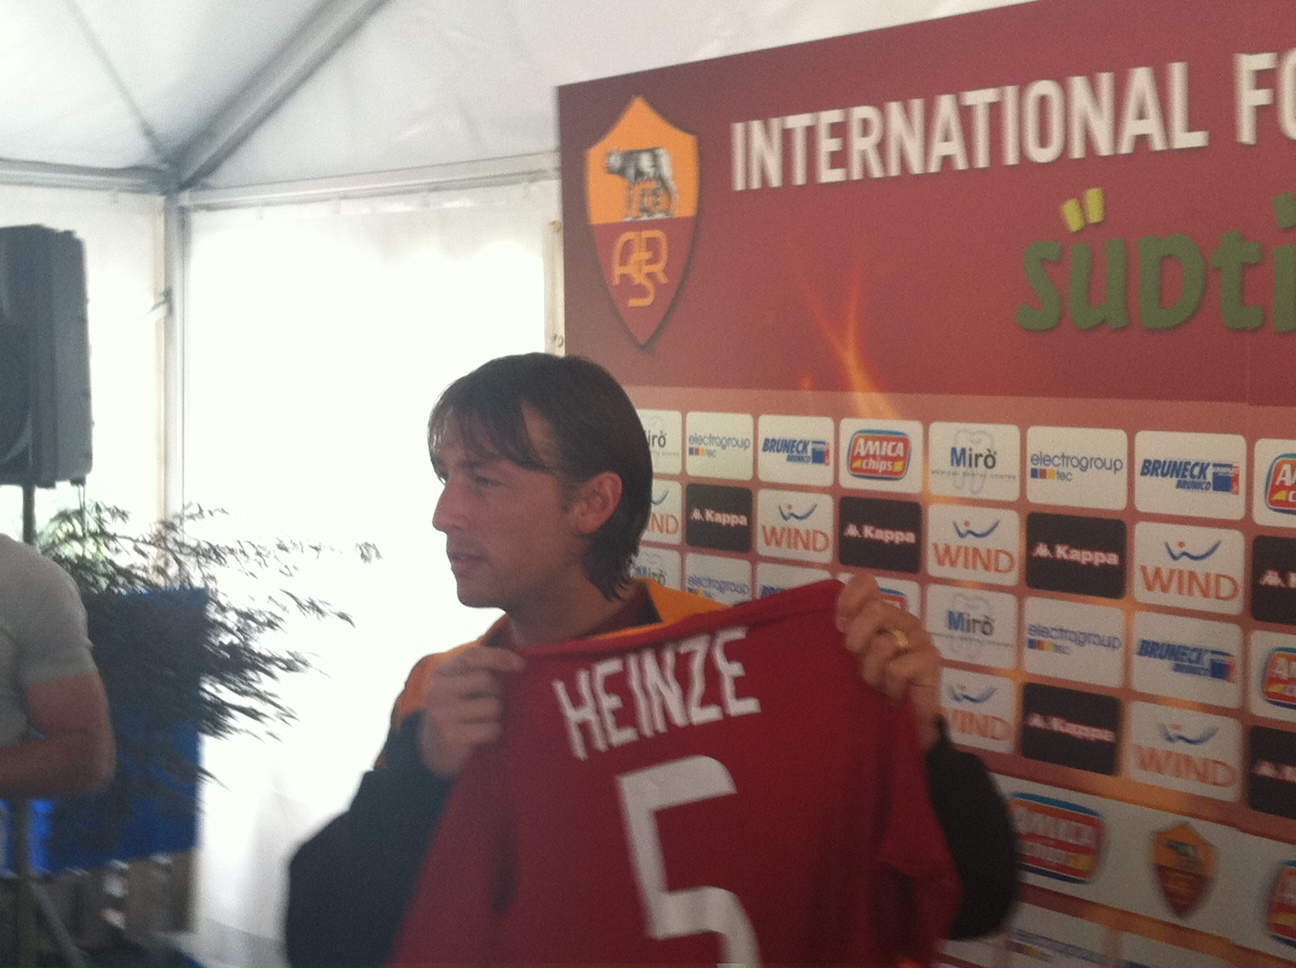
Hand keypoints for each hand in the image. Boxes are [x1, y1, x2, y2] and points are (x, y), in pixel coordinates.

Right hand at [418, 644, 525, 776]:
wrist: (436, 745)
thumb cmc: (460, 707)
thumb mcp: (462, 682)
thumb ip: (480, 668)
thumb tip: (518, 661)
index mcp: (441, 673)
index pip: (472, 656)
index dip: (499, 656)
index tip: (520, 665)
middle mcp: (437, 691)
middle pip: (486, 679)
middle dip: (497, 690)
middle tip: (490, 700)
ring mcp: (442, 714)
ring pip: (492, 705)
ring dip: (496, 713)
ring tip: (484, 717)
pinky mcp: (452, 736)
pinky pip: (492, 728)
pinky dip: (494, 730)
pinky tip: (483, 732)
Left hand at [835, 573, 941, 750]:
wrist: (899, 723)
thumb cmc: (870, 688)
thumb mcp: (850, 657)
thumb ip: (844, 633)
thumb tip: (838, 620)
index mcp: (879, 612)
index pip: (866, 583)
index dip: (848, 599)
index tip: (838, 626)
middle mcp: (901, 619)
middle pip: (875, 609)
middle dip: (857, 641)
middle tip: (857, 662)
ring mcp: (919, 637)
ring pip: (883, 644)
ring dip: (872, 672)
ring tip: (878, 684)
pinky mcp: (932, 660)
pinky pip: (897, 669)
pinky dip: (890, 687)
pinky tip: (895, 694)